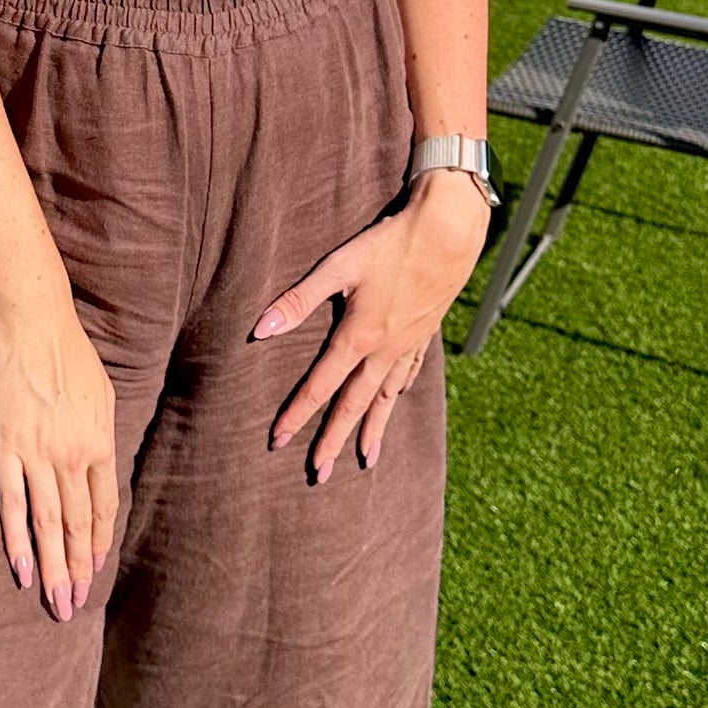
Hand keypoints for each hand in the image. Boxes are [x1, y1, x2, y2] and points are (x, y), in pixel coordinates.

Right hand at [0, 289, 117, 621]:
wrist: (31, 322)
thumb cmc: (68, 353)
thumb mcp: (101, 394)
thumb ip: (98, 435)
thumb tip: (98, 467)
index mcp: (99, 442)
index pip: (102, 507)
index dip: (96, 542)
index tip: (93, 570)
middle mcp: (72, 455)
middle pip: (76, 524)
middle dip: (76, 570)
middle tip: (73, 607)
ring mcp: (37, 454)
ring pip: (47, 524)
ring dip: (52, 568)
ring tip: (55, 603)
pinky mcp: (5, 448)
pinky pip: (13, 504)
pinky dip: (17, 541)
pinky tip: (21, 570)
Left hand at [252, 172, 493, 480]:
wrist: (448, 232)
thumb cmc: (389, 244)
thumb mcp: (339, 266)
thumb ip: (299, 300)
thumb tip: (259, 330)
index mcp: (359, 337)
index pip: (320, 386)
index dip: (297, 414)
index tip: (278, 442)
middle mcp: (384, 350)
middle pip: (354, 405)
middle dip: (334, 441)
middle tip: (318, 475)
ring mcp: (408, 344)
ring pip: (385, 397)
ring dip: (372, 430)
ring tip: (366, 460)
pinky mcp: (425, 333)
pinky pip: (408, 373)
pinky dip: (398, 392)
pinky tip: (397, 399)